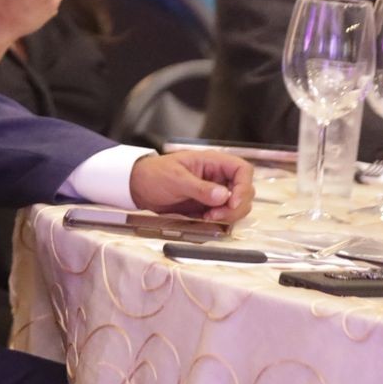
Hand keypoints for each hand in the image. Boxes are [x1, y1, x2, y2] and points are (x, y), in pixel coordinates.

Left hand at [129, 150, 253, 221]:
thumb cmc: (154, 175)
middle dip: (236, 206)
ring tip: (207, 218)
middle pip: (245, 191)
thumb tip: (223, 195)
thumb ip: (199, 188)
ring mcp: (214, 192)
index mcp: (212, 162)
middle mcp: (217, 177)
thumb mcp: (175, 179)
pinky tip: (204, 220)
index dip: (243, 186)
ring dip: (228, 215)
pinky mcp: (208, 206)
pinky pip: (223, 215)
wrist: (137, 188)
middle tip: (216, 215)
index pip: (242, 170)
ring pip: (237, 206)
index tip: (233, 201)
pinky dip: (219, 221)